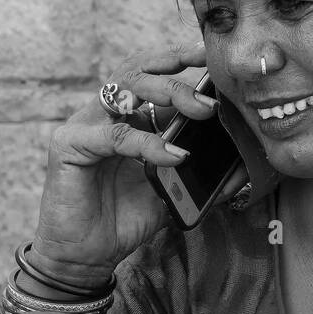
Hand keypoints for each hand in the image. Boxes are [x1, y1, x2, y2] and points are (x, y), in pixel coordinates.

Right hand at [27, 40, 216, 289]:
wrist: (87, 257)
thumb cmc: (126, 219)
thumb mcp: (173, 190)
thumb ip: (201, 172)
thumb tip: (244, 164)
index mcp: (127, 117)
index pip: (152, 74)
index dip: (181, 59)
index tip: (213, 57)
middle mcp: (104, 114)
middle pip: (139, 74)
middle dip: (180, 80)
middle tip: (212, 101)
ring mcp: (84, 125)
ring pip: (124, 91)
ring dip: (167, 95)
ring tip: (202, 112)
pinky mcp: (68, 146)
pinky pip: (114, 136)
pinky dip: (149, 143)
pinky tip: (176, 155)